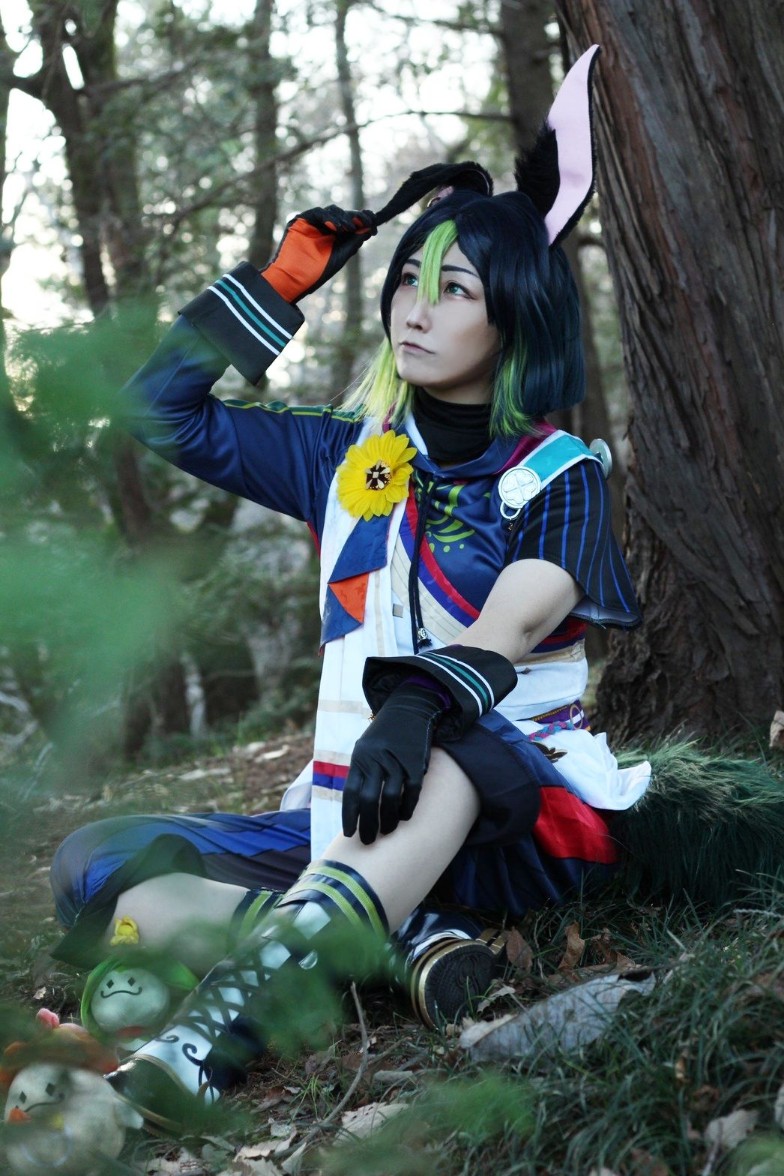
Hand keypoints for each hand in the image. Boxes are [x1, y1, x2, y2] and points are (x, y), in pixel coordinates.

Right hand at [262, 205, 376, 302]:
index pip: (351, 223)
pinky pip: (317, 212)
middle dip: (356, 216)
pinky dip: (328, 217)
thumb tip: (369, 228)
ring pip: (332, 211)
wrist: (293, 280)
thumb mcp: (340, 256)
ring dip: (343, 217)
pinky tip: (336, 228)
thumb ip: (353, 241)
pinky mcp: (301, 221)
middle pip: (343, 214)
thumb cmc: (315, 273)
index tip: (374, 223)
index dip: (363, 220)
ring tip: (348, 229)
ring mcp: (313, 224)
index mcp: (336, 237)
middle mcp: (325, 228)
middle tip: (367, 220)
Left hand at [342, 683, 446, 844]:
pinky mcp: (416, 763)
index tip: (349, 834)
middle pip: (368, 800)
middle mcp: (376, 760)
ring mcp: (396, 761)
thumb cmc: (384, 734)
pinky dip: (407, 807)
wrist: (409, 708)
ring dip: (388, 820)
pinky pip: (411, 792)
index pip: (350, 793)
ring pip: (390, 799)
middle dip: (368, 825)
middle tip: (368, 841)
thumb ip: (361, 772)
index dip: (349, 816)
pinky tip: (404, 817)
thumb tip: (355, 804)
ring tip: (387, 831)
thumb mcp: (365, 748)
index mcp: (360, 758)